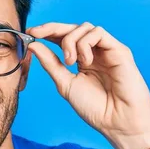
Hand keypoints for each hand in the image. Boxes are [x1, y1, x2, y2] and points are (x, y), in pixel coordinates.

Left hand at [27, 22, 149, 148]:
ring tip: (69, 62)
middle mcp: (94, 52)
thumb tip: (33, 45)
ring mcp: (106, 50)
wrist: (116, 121)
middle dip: (52, 28)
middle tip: (36, 33)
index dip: (47, 32)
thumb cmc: (94, 107)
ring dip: (70, 40)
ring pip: (84, 27)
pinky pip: (98, 33)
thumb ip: (50, 63)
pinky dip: (85, 43)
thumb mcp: (65, 83)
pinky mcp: (118, 50)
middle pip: (72, 28)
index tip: (30, 33)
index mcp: (81, 60)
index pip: (63, 38)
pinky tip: (84, 61)